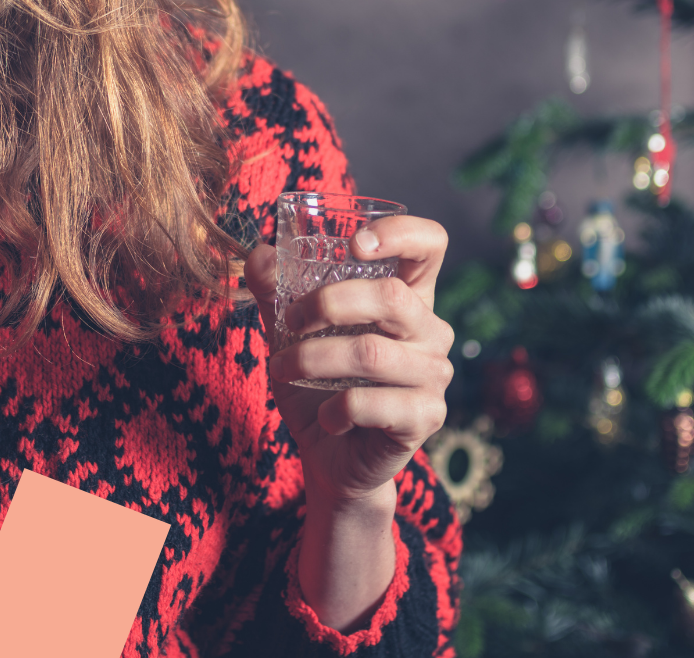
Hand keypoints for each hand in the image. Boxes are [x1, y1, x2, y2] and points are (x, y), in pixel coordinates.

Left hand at [246, 215, 454, 508]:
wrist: (330, 458)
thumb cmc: (318, 388)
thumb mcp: (291, 335)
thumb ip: (277, 293)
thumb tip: (260, 255)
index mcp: (407, 297)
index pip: (429, 245)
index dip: (400, 233)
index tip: (353, 244)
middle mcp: (430, 331)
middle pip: (392, 297)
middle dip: (329, 303)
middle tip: (291, 321)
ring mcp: (433, 375)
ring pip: (372, 353)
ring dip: (314, 360)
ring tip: (284, 369)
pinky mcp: (425, 417)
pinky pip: (372, 403)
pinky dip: (336, 408)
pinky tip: (326, 418)